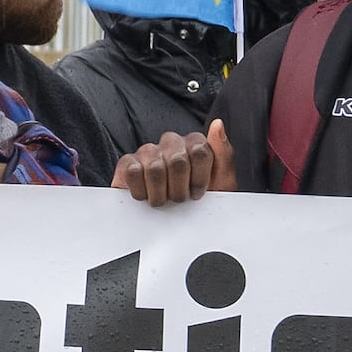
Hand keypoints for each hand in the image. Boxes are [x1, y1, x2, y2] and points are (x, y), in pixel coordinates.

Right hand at [115, 121, 235, 206]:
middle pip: (178, 161)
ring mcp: (148, 152)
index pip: (199, 151)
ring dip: (160, 194)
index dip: (198, 179)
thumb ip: (224, 153)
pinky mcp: (127, 164)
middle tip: (179, 200)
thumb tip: (217, 125)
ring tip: (163, 201)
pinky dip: (141, 191)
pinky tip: (146, 196)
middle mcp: (171, 143)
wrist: (178, 227)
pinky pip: (133, 172)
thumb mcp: (222, 183)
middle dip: (180, 189)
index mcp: (194, 144)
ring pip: (155, 169)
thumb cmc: (199, 204)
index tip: (197, 193)